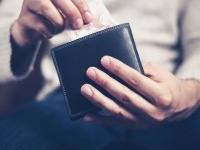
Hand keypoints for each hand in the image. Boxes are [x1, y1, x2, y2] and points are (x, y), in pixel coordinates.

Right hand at [11, 0, 91, 46]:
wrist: (31, 30)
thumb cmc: (50, 19)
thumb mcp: (63, 11)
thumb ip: (74, 10)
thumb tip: (88, 18)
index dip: (81, 5)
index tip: (88, 18)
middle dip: (72, 12)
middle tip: (78, 24)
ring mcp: (30, 4)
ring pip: (47, 9)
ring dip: (58, 23)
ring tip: (60, 28)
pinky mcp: (24, 18)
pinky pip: (40, 25)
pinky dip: (49, 32)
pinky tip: (50, 33)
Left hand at [81, 56, 199, 128]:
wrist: (179, 105)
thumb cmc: (167, 85)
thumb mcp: (160, 73)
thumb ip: (141, 69)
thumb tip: (118, 64)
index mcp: (161, 96)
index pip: (136, 81)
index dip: (119, 70)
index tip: (104, 60)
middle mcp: (152, 112)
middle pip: (124, 96)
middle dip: (106, 83)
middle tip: (90, 72)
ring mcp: (142, 121)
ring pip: (117, 110)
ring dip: (99, 100)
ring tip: (85, 89)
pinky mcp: (135, 126)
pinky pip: (115, 123)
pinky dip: (100, 120)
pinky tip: (87, 115)